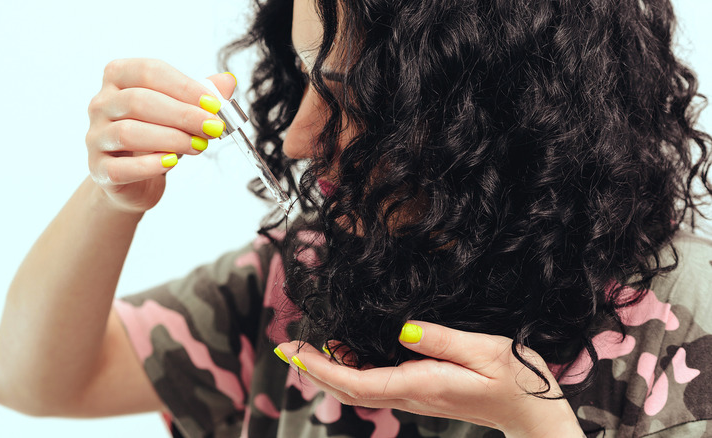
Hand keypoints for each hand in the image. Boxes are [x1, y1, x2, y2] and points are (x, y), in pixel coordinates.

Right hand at [85, 58, 235, 212]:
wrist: (135, 179)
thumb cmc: (157, 136)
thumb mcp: (180, 111)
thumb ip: (201, 95)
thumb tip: (227, 81)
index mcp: (118, 77)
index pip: (149, 71)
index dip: (185, 87)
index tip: (214, 105)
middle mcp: (100, 104)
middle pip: (138, 101)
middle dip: (182, 115)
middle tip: (212, 127)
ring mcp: (95, 137)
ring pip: (128, 133)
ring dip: (171, 139)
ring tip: (199, 146)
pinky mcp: (98, 169)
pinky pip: (121, 167)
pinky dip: (150, 165)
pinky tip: (172, 162)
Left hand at [277, 321, 583, 437]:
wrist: (531, 413)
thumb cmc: (515, 378)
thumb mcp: (485, 350)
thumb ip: (442, 339)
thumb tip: (402, 329)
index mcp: (420, 384)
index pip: (356, 382)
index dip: (320, 368)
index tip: (294, 351)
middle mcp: (410, 395)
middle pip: (348, 390)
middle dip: (314, 371)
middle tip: (288, 348)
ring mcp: (414, 397)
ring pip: (358, 390)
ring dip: (329, 372)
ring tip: (310, 348)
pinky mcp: (420, 393)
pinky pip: (375, 385)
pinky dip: (351, 372)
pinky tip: (347, 353)